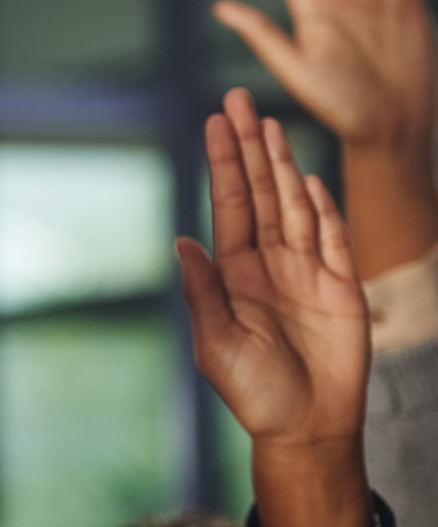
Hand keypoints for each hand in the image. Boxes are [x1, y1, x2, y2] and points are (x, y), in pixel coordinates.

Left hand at [176, 88, 370, 526]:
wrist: (307, 427)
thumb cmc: (254, 392)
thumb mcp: (216, 344)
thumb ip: (203, 292)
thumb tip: (181, 240)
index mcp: (234, 272)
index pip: (228, 205)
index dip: (223, 163)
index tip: (212, 121)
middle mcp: (269, 263)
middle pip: (260, 192)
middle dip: (249, 147)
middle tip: (236, 99)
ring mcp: (308, 271)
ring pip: (294, 205)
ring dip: (283, 165)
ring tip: (268, 124)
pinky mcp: (343, 287)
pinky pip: (334, 239)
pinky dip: (324, 209)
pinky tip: (310, 179)